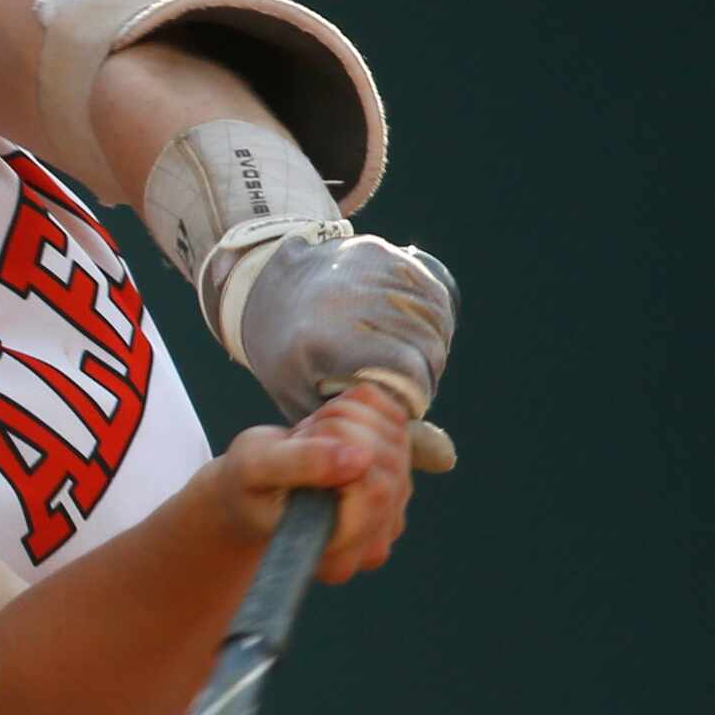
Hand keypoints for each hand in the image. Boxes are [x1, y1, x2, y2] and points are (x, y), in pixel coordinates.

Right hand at [213, 383, 412, 583]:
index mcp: (337, 556)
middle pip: (387, 460)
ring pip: (394, 434)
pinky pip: (396, 419)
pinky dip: (362, 405)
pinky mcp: (401, 474)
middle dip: (340, 429)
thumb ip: (300, 464)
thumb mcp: (254, 470)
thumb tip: (359, 459)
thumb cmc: (247, 487)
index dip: (339, 450)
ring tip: (310, 438)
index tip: (300, 445)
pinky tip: (331, 427)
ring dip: (346, 417)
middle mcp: (374, 541)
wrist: (254, 489)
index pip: (373, 490)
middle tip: (299, 440)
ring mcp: (394, 509)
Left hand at [239, 233, 458, 470]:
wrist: (266, 286)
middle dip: (424, 376)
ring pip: (436, 320)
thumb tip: (448, 461)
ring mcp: (369, 268)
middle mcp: (351, 298)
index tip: (396, 406)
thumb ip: (375, 432)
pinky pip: (433, 292)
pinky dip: (432, 318)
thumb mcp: (315, 404)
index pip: (408, 374)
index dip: (413, 398)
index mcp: (328, 339)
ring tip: (401, 360)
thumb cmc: (288, 358)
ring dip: (430, 347)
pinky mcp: (383, 252)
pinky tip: (408, 332)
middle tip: (400, 386)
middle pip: (428, 348)